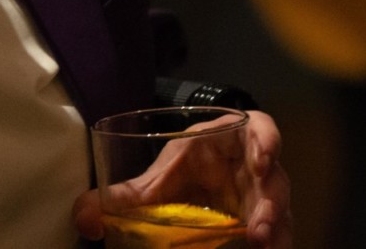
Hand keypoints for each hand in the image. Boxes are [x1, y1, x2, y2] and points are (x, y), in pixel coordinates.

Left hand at [72, 109, 292, 246]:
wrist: (198, 185)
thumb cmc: (187, 167)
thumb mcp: (159, 177)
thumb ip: (126, 195)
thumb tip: (84, 218)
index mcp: (231, 140)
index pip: (260, 128)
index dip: (266, 139)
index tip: (261, 158)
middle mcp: (257, 169)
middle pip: (275, 180)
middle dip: (269, 204)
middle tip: (257, 228)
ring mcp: (265, 199)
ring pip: (281, 213)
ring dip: (275, 229)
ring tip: (263, 245)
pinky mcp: (266, 224)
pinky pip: (278, 234)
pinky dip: (275, 243)